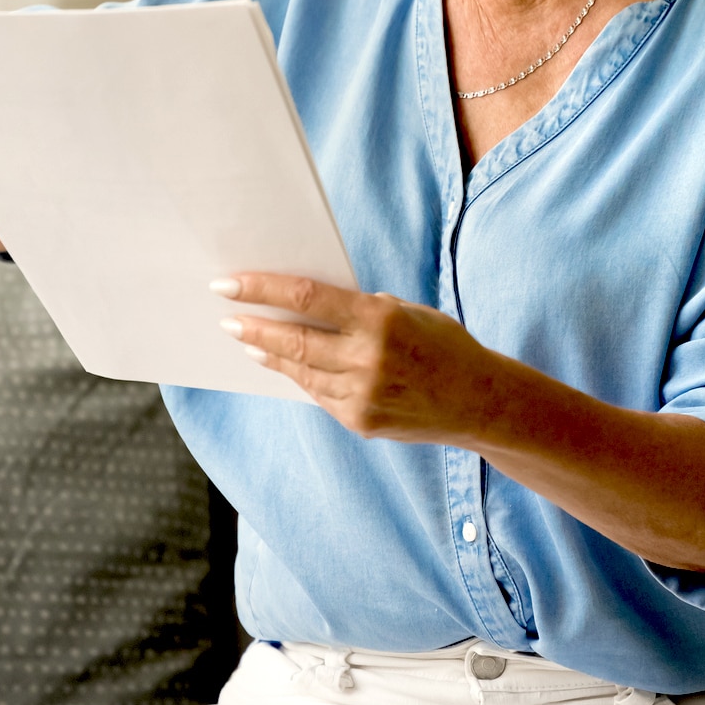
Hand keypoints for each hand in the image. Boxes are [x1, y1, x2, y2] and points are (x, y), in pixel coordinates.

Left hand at [215, 274, 504, 442]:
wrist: (478, 401)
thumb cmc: (441, 344)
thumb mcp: (406, 310)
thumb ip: (359, 308)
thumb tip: (304, 303)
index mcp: (380, 318)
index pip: (306, 297)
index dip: (261, 288)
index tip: (228, 284)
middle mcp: (367, 358)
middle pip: (293, 338)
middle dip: (253, 326)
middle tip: (225, 316)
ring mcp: (361, 394)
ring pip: (299, 369)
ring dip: (268, 353)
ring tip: (247, 340)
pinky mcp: (358, 421)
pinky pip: (317, 393)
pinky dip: (298, 375)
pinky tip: (283, 363)